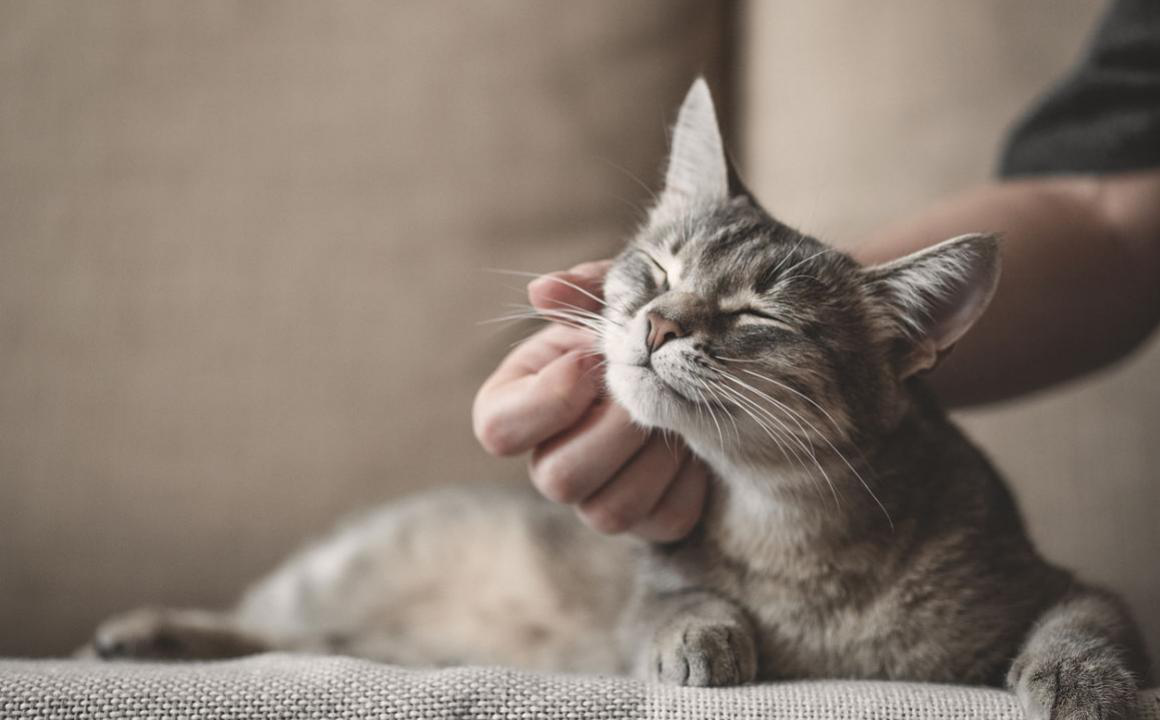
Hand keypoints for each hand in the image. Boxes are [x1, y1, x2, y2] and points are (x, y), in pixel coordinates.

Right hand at [473, 261, 707, 541]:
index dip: (548, 400)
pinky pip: (664, 520)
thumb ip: (582, 294)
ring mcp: (595, 498)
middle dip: (612, 430)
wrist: (689, 369)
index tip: (589, 362)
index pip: (497, 431)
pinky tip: (695, 444)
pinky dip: (688, 480)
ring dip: (652, 457)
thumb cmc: (631, 331)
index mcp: (518, 409)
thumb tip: (542, 290)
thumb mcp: (610, 304)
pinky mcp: (649, 520)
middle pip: (556, 479)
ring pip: (608, 512)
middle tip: (645, 391)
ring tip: (674, 415)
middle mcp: (548, 461)